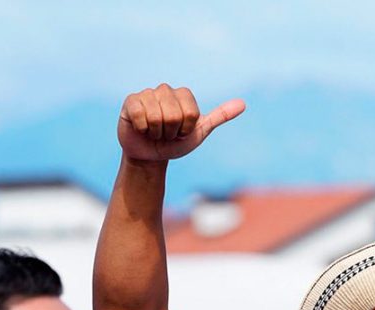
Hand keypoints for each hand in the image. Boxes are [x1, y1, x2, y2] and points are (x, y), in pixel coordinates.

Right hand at [118, 83, 244, 162]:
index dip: (186, 129)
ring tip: (154, 131)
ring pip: (156, 116)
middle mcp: (165, 90)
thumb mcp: (200, 132)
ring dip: (156, 132)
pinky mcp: (130, 101)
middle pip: (174, 115)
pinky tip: (142, 129)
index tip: (182, 132)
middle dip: (171, 132)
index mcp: (184, 94)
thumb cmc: (176, 143)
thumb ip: (220, 116)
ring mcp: (147, 94)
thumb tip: (243, 104)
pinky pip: (140, 115)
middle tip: (166, 134)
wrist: (151, 156)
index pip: (191, 113)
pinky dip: (143, 129)